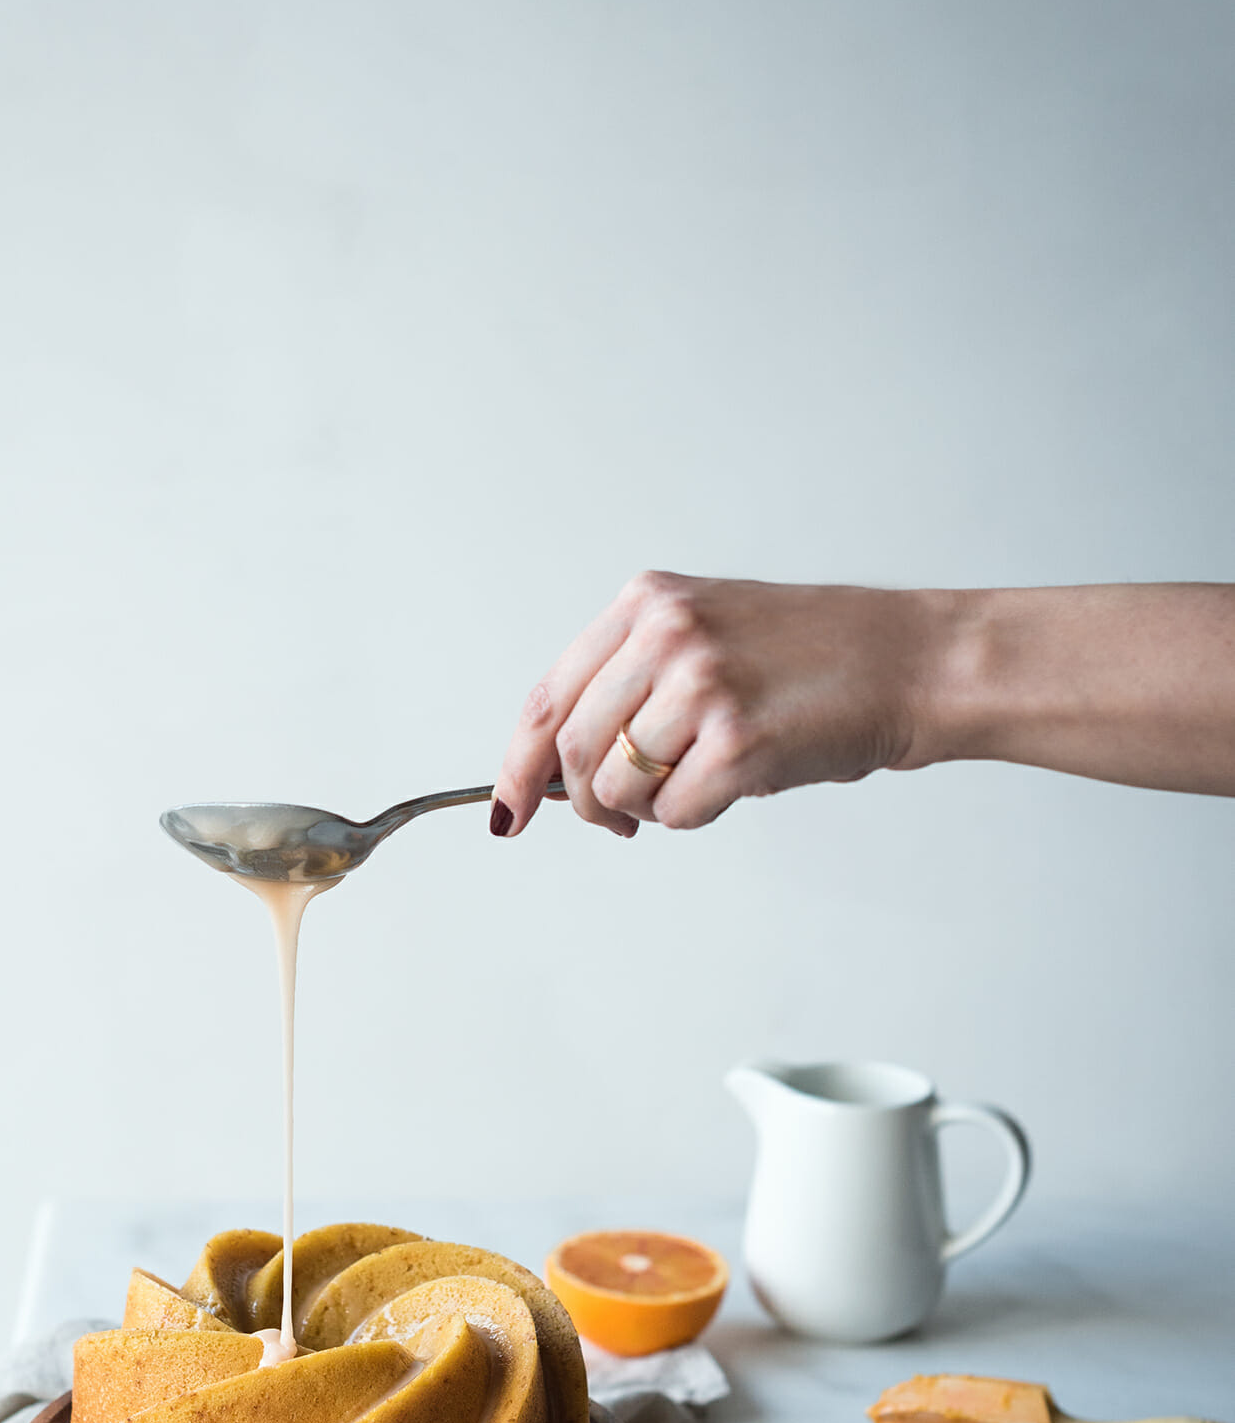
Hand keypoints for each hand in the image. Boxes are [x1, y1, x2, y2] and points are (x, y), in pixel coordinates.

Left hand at [493, 572, 945, 835]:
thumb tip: (558, 770)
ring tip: (697, 785)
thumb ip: (633, 683)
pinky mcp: (739, 739)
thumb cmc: (818, 658)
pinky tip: (738, 783)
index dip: (518, 765)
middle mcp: (667, 634)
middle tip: (616, 820)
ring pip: (617, 786)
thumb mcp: (709, 634)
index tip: (510, 808)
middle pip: (571, 748)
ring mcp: (702, 684)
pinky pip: (677, 811)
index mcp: (648, 602)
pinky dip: (697, 815)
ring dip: (646, 809)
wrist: (912, 661)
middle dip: (582, 802)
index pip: (549, 696)